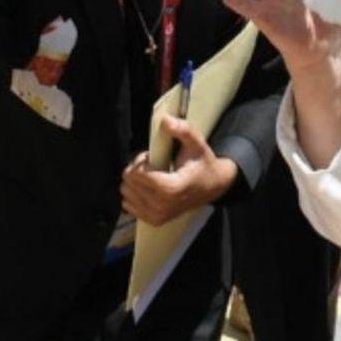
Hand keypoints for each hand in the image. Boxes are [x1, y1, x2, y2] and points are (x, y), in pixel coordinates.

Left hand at [120, 116, 238, 225]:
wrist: (213, 187)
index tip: (152, 156)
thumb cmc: (202, 163)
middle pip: (129, 183)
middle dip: (136, 169)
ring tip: (152, 176)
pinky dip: (135, 195)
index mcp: (172, 188)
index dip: (140, 161)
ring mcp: (158, 216)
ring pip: (126, 194)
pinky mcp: (154, 221)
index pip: (138, 175)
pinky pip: (128, 206)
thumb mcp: (196, 143)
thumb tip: (165, 120)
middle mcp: (163, 206)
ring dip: (135, 182)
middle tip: (152, 165)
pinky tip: (149, 189)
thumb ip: (182, 130)